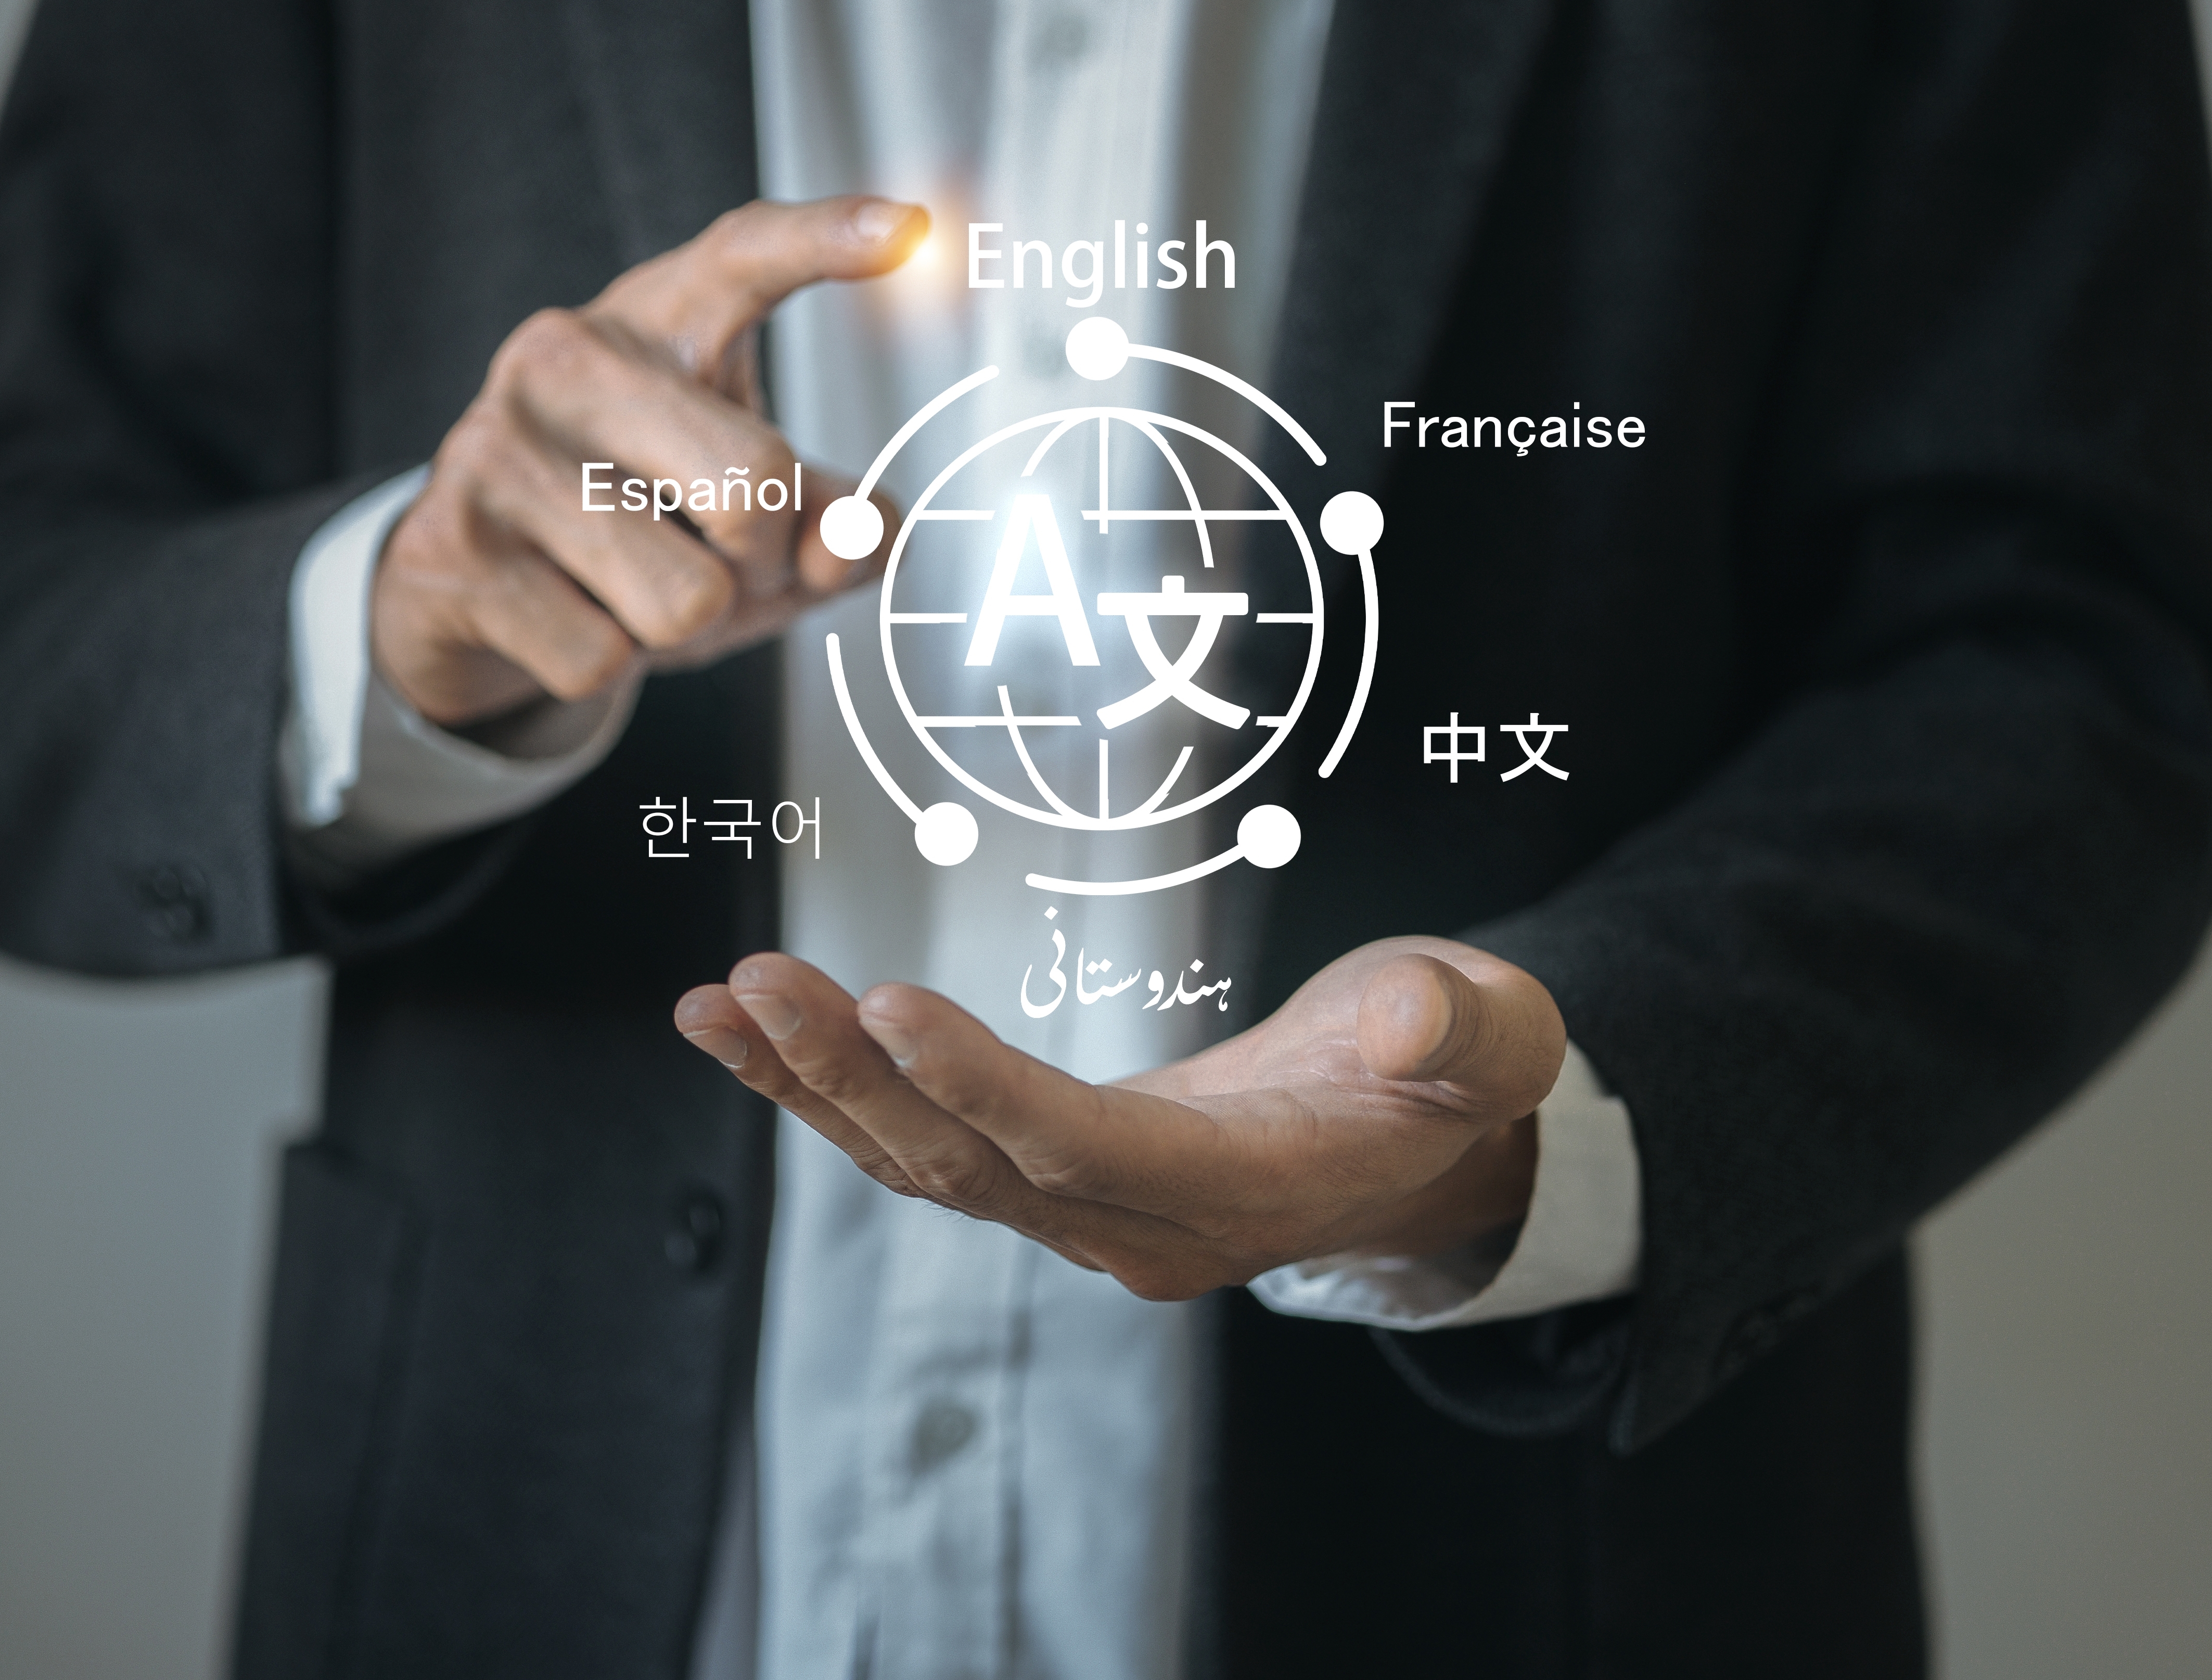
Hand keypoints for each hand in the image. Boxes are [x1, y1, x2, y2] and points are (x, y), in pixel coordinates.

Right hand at [372, 195, 926, 725]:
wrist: (458, 587)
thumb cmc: (637, 530)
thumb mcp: (755, 522)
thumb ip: (836, 524)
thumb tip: (854, 546)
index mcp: (656, 322)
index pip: (746, 258)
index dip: (827, 240)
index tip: (912, 229)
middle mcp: (565, 358)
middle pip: (758, 486)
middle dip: (762, 567)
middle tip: (714, 564)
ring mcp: (494, 445)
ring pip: (685, 600)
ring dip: (681, 630)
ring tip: (626, 593)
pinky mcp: (447, 545)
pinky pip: (601, 660)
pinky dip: (601, 666)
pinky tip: (558, 617)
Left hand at [672, 937, 1565, 1299]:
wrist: (1414, 1146)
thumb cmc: (1447, 1073)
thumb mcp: (1492, 1035)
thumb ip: (1462, 1032)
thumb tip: (1415, 1011)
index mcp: (1243, 1189)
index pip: (1091, 1150)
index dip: (988, 1090)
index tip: (890, 1008)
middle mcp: (1141, 1226)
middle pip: (975, 1165)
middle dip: (857, 1078)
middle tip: (758, 985)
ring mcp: (1083, 1212)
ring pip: (925, 1163)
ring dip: (816, 1086)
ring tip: (719, 1005)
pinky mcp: (1045, 1177)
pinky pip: (920, 1142)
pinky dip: (834, 1088)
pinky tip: (753, 1030)